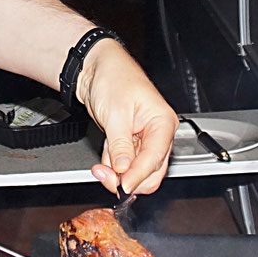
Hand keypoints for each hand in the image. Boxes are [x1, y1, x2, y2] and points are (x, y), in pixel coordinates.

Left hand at [76, 39, 177, 196]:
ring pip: (136, 171)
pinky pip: (124, 164)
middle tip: (106, 177)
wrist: (95, 69)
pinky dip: (112, 166)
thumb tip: (125, 170)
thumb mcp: (116, 114)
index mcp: (163, 123)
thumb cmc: (113, 78)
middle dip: (128, 178)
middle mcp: (157, 134)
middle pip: (151, 171)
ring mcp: (143, 140)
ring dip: (117, 174)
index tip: (123, 187)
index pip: (156, 158)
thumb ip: (121, 145)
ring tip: (100, 167)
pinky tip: (103, 158)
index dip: (139, 176)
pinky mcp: (129, 142)